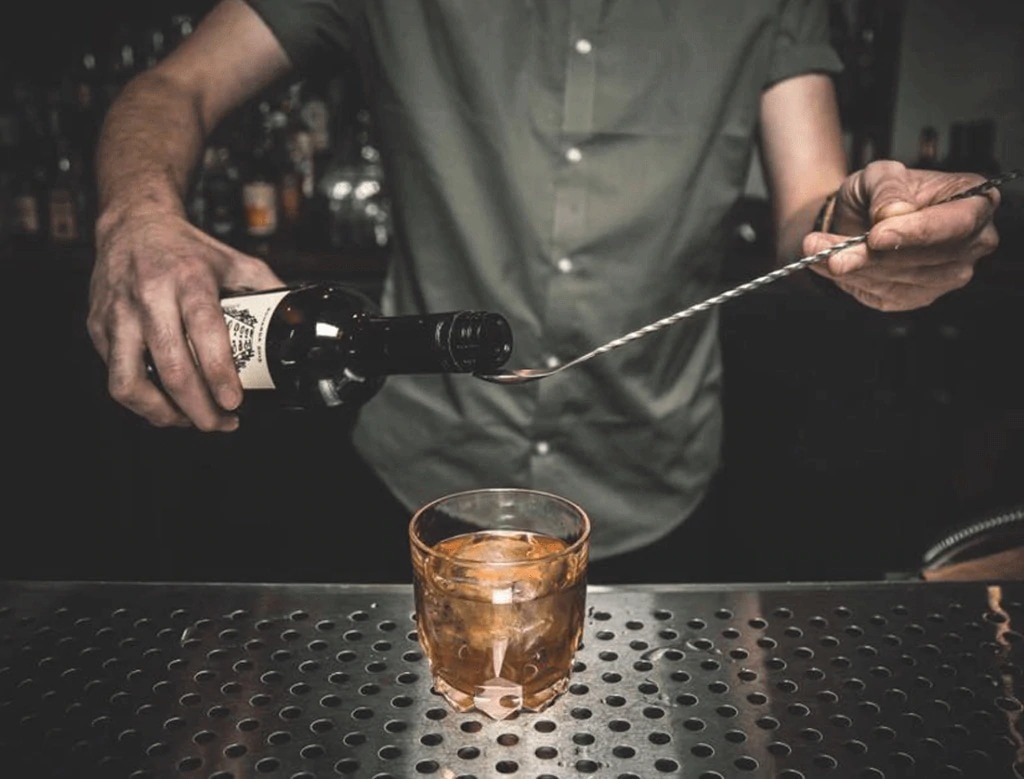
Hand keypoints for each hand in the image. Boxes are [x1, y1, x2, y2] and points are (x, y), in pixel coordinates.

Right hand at [87, 206, 283, 430]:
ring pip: (129, 381)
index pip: (204, 332)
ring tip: (188, 421)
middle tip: (221, 423)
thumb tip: (298, 318)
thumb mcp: (232, 259)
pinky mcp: (98, 327)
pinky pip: (115, 376)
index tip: (234, 402)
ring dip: (162, 413)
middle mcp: (150, 296)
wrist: (132, 223)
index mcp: (189, 278)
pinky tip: (165, 404)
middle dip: (199, 408)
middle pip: (171, 368)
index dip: (219, 374)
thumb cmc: (187, 248)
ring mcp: (118, 314)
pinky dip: (142, 400)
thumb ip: (267, 287)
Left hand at [803, 160, 1000, 310]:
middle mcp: (972, 244)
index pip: (958, 223)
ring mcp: (947, 276)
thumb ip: (887, 186)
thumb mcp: (878, 173)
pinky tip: (825, 262)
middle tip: (825, 247)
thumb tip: (893, 212)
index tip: (877, 235)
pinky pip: (882, 293)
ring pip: (899, 278)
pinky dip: (848, 278)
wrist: (859, 218)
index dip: (918, 232)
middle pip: (925, 257)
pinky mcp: (917, 297)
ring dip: (852, 266)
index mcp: (976, 202)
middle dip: (871, 254)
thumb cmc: (879, 192)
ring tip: (814, 247)